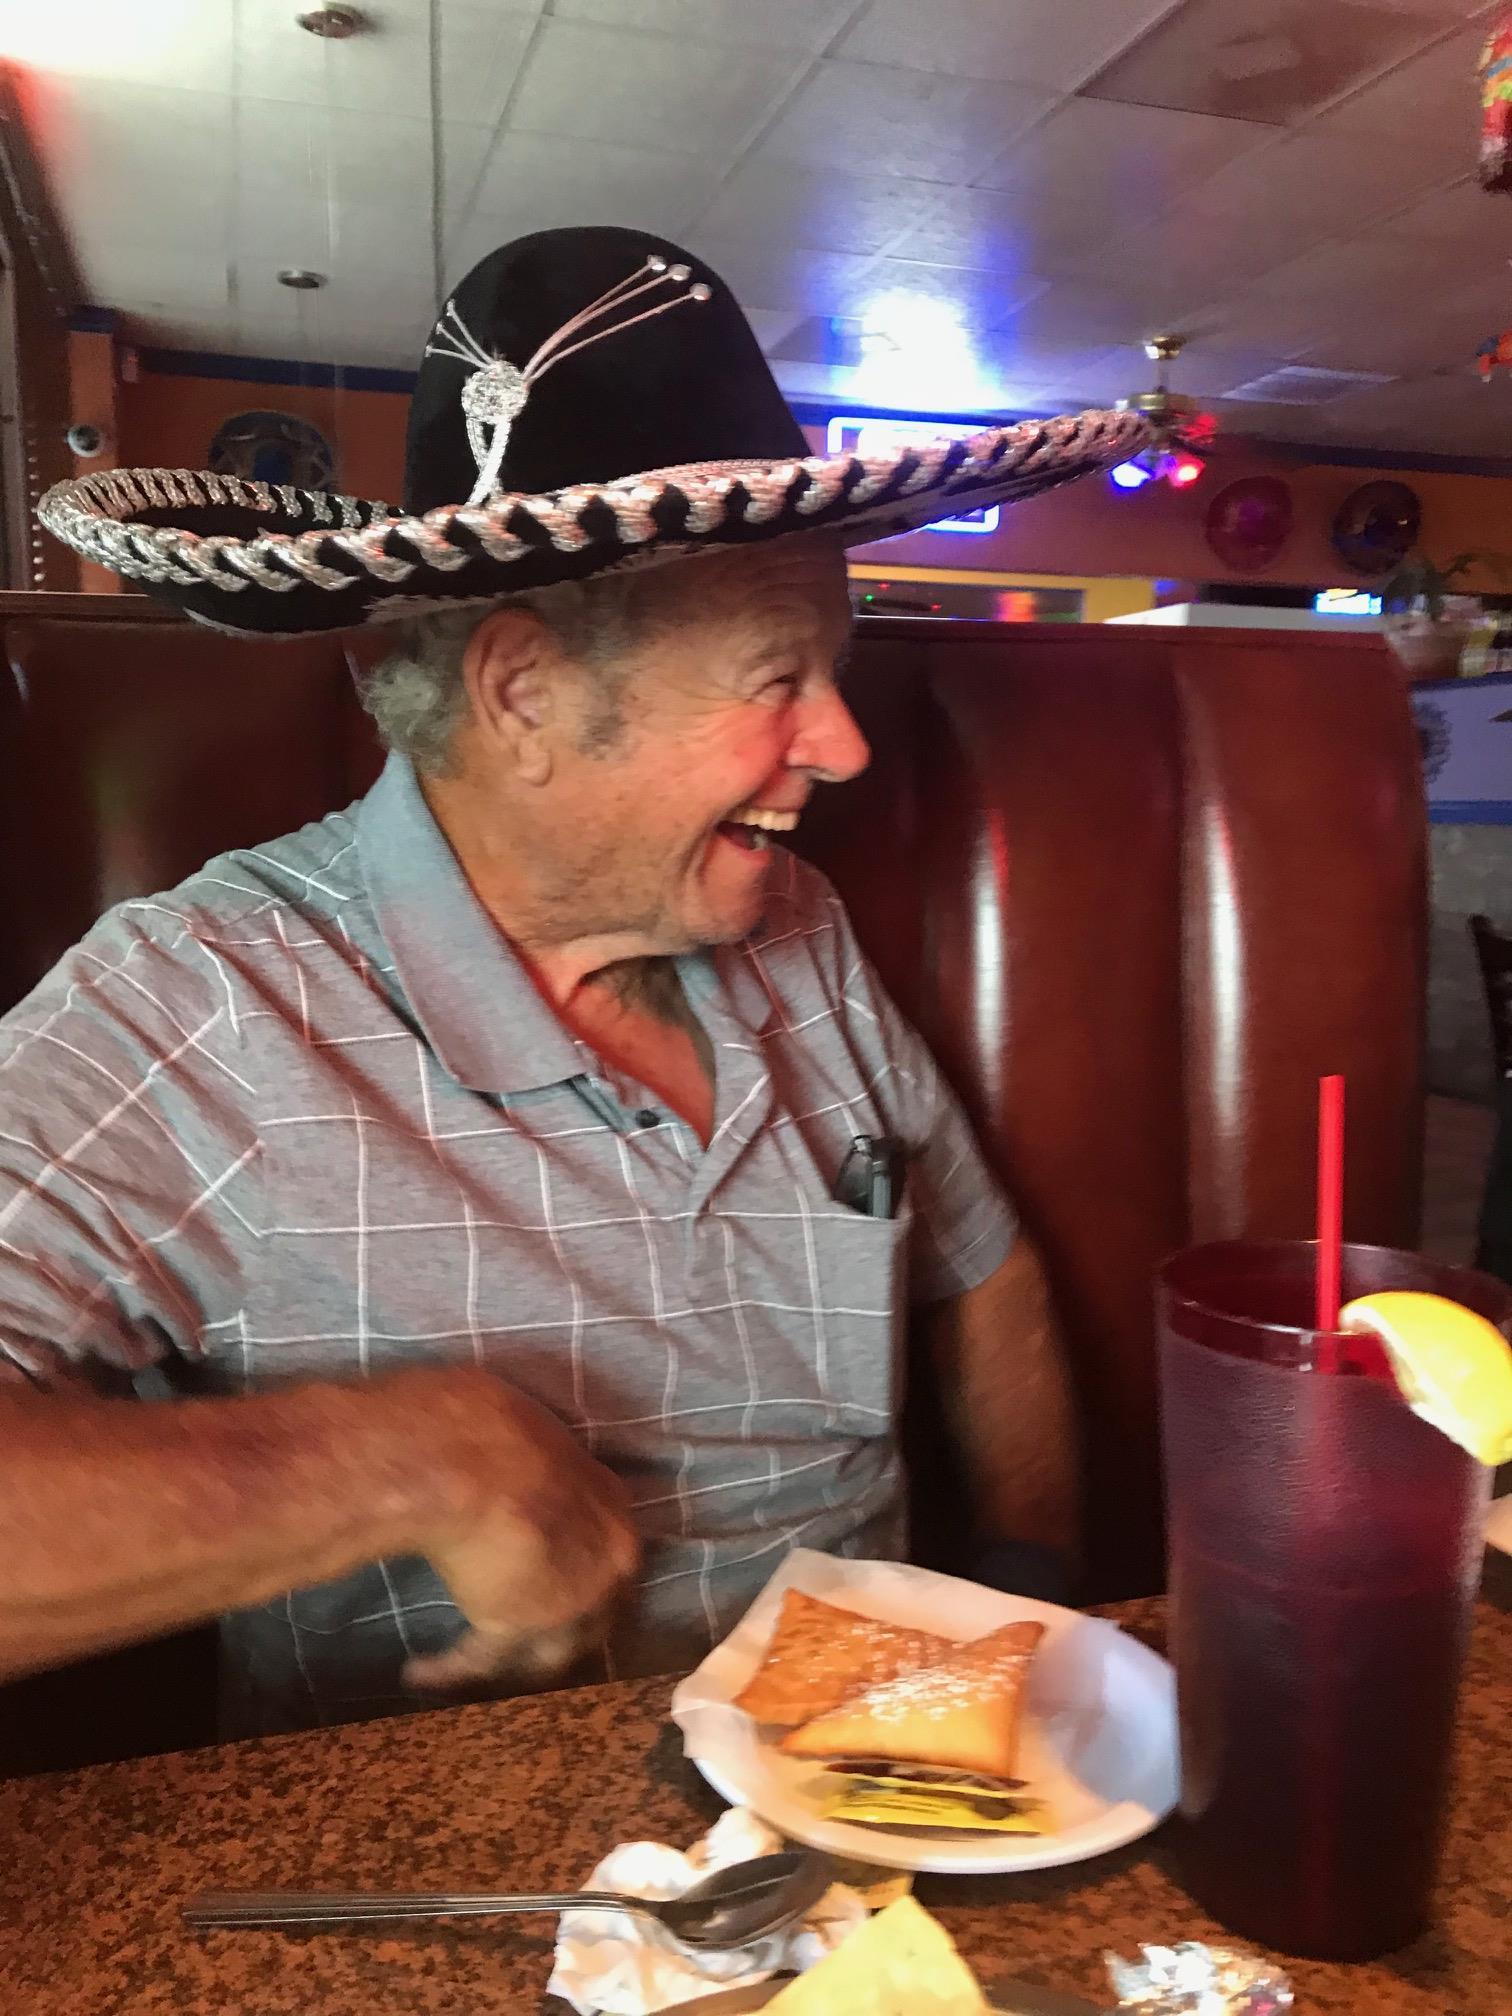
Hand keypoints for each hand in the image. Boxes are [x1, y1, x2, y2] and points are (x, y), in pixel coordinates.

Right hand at [399, 1370, 638, 1692]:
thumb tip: (506, 1450)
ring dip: (512, 1663)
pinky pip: (480, 1661)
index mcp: (611, 1504)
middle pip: (595, 1612)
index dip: (580, 1564)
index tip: (549, 1572)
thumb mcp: (530, 1428)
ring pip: (549, 1651)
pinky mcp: (516, 1630)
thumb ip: (533, 1458)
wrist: (466, 1458)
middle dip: (563, 1626)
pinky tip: (420, 1673)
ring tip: (476, 1670)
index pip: (605, 1549)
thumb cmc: (493, 1421)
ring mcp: (567, 1603)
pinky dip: (448, 1669)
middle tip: (525, 1637)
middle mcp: (606, 1562)